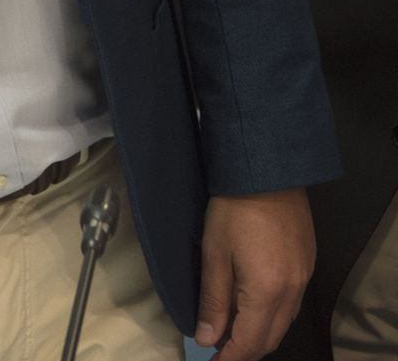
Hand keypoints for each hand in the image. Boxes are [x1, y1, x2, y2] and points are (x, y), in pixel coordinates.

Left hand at [194, 187, 314, 359]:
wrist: (267, 172)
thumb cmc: (233, 209)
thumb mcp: (214, 253)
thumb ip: (213, 299)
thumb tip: (206, 337)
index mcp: (267, 292)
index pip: (249, 341)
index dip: (230, 357)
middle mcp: (292, 292)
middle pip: (270, 337)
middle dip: (245, 349)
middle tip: (218, 350)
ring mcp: (304, 279)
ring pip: (283, 323)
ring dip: (259, 333)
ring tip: (231, 332)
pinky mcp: (307, 264)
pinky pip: (291, 304)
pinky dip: (272, 315)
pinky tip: (253, 308)